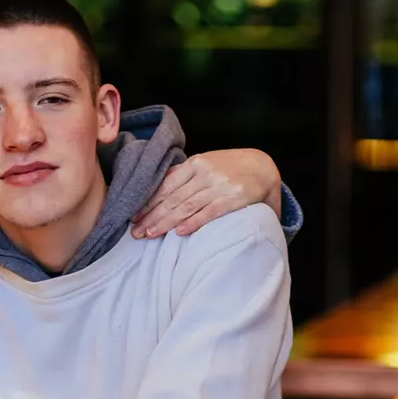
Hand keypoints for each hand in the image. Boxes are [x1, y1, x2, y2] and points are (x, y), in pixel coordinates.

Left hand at [132, 148, 282, 238]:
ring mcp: (219, 184)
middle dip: (151, 216)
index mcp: (195, 163)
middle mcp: (205, 172)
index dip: (147, 202)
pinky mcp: (233, 197)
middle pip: (172, 198)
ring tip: (150, 235)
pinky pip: (209, 212)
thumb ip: (185, 175)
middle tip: (136, 233)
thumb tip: (159, 188)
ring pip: (186, 206)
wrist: (265, 167)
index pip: (165, 185)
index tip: (132, 217)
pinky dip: (194, 222)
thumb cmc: (232, 169)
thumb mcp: (207, 164)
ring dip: (165, 222)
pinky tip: (179, 232)